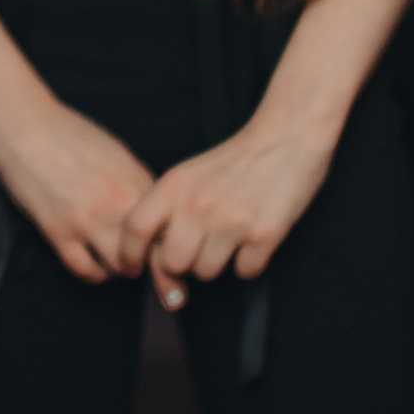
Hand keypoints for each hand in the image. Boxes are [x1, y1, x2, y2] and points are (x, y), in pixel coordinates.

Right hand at [0, 94, 155, 283]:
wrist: (25, 126)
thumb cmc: (68, 133)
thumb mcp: (117, 153)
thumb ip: (139, 184)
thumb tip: (153, 212)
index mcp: (136, 181)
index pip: (167, 228)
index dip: (169, 244)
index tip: (165, 252)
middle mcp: (117, 204)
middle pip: (150, 253)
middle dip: (148, 260)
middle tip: (142, 261)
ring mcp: (88, 220)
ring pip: (121, 268)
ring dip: (121, 269)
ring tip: (116, 262)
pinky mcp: (59, 231)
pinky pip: (85, 270)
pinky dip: (93, 273)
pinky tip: (92, 263)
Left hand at [118, 110, 334, 304]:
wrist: (286, 140)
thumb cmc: (235, 160)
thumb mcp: (188, 174)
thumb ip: (166, 206)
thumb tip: (150, 249)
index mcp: (174, 186)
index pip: (135, 227)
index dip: (128, 254)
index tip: (131, 267)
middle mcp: (198, 205)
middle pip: (173, 263)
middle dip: (184, 262)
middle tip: (198, 248)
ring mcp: (231, 222)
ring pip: (207, 273)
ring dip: (217, 263)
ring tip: (229, 238)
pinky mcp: (264, 235)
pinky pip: (245, 272)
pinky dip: (249, 262)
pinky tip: (252, 239)